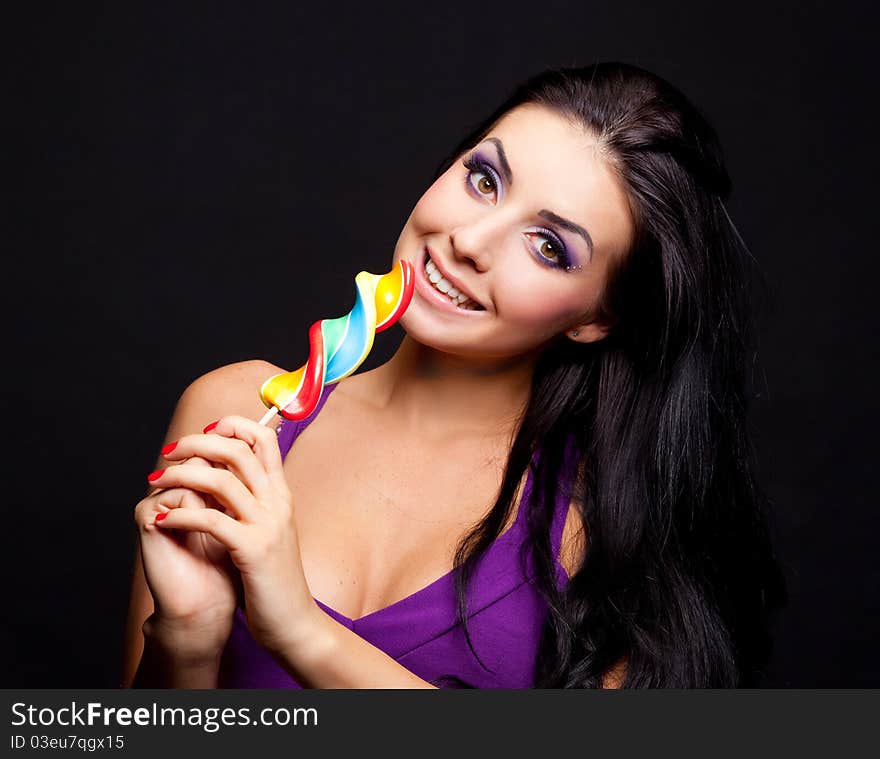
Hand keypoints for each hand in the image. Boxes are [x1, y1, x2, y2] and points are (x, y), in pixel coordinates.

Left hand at [145, 416, 319, 656]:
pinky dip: (181, 514)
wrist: (294, 623)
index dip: (232, 426)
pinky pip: (210, 520)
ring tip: (156, 481)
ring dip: (181, 475)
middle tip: (170, 451)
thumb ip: (255, 503)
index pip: (263, 440)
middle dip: (197, 443)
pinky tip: (162, 520)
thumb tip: (227, 478)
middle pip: (237, 450)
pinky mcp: (252, 550)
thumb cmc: (274, 579)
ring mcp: (267, 525)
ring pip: (221, 480)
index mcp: (281, 495)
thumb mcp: (271, 532)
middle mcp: (278, 503)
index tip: (204, 432)